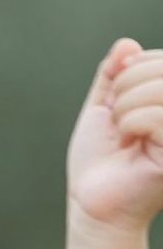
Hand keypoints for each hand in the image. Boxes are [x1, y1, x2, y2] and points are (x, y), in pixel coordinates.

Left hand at [67, 39, 162, 234]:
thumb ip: (114, 74)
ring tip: (121, 131)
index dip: (132, 66)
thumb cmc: (98, 162)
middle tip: (116, 119)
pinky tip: (127, 140)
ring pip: (161, 87)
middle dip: (127, 84)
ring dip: (127, 105)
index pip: (160, 59)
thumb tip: (126, 45)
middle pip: (162, 67)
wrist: (92, 203)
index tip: (115, 98)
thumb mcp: (102, 108)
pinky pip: (158, 114)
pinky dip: (132, 121)